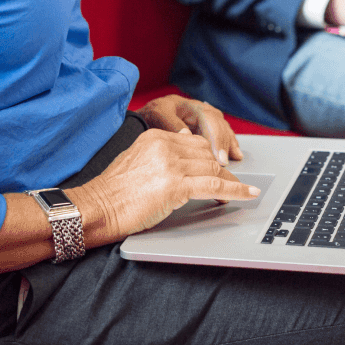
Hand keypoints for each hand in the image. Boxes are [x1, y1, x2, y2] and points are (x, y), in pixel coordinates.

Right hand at [67, 129, 259, 238]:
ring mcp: (171, 164)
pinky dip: (236, 190)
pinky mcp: (176, 185)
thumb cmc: (112, 192)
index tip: (220, 167)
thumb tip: (184, 161)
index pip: (195, 143)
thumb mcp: (135, 161)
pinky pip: (216, 185)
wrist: (97, 207)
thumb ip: (159, 156)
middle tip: (232, 183)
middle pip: (207, 155)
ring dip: (229, 182)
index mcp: (156, 137)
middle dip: (222, 170)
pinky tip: (248, 194)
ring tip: (240, 192)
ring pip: (213, 169)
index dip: (210, 158)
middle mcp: (165, 146)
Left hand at [136, 94, 241, 165]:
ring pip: (223, 130)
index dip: (216, 139)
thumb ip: (170, 123)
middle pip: (219, 125)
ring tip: (236, 158)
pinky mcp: (204, 130)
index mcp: (190, 105)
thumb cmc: (150, 117)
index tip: (218, 156)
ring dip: (230, 145)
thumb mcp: (156, 114)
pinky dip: (228, 146)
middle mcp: (202, 111)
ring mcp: (205, 120)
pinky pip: (220, 137)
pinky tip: (234, 155)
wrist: (145, 119)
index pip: (209, 120)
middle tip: (224, 163)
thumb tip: (187, 134)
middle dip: (224, 144)